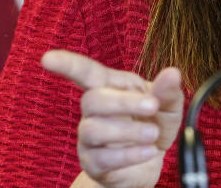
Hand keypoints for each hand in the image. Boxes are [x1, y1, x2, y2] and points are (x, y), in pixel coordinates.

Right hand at [41, 50, 182, 187]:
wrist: (149, 164)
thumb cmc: (154, 125)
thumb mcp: (168, 106)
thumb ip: (167, 91)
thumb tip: (172, 73)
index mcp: (112, 87)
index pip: (86, 72)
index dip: (67, 65)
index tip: (48, 58)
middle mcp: (95, 110)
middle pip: (92, 100)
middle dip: (123, 102)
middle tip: (152, 106)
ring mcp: (90, 137)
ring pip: (93, 130)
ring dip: (127, 131)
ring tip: (153, 134)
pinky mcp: (93, 162)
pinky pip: (102, 158)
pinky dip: (129, 154)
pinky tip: (148, 151)